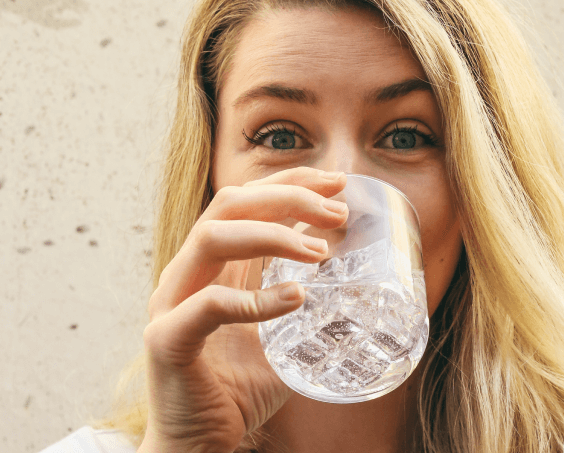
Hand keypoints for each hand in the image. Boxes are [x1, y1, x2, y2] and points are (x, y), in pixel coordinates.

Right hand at [137, 167, 347, 452]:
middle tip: (337, 212)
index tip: (336, 183)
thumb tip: (351, 279)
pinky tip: (294, 299)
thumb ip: (299, 299)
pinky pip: (208, 305)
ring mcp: (171, 302)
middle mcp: (188, 272)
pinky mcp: (167, 339)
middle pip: (229, 205)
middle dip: (287, 198)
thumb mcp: (279, 332)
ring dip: (272, 235)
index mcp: (211, 265)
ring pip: (212, 238)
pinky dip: (255, 299)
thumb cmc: (239, 385)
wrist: (200, 441)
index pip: (246, 202)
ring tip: (321, 252)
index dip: (289, 182)